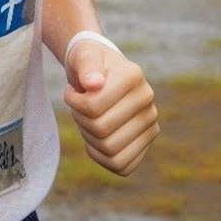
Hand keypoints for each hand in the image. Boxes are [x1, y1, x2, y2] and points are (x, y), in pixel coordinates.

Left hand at [64, 41, 158, 175]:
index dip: (73, 102)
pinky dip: (101, 156)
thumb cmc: (89, 63)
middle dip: (80, 119)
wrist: (102, 72)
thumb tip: (93, 83)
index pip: (94, 106)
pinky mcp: (146, 142)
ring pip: (111, 150)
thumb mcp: (84, 55)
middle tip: (77, 107)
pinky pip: (121, 165)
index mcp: (132, 76)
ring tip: (86, 119)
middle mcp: (147, 100)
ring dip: (89, 138)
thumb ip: (86, 65)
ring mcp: (150, 123)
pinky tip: (93, 139)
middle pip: (101, 130)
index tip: (71, 92)